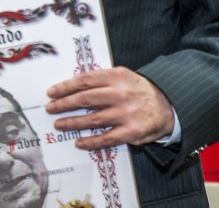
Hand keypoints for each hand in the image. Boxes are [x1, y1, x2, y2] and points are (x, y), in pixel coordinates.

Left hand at [45, 66, 174, 149]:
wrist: (168, 105)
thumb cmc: (139, 90)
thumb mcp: (123, 76)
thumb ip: (102, 79)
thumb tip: (74, 86)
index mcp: (117, 76)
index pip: (85, 80)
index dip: (66, 87)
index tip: (52, 92)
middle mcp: (121, 93)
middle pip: (85, 99)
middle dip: (64, 104)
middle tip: (50, 108)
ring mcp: (126, 113)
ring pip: (93, 119)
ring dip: (73, 123)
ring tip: (59, 124)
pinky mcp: (131, 131)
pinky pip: (106, 138)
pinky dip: (90, 142)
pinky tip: (79, 142)